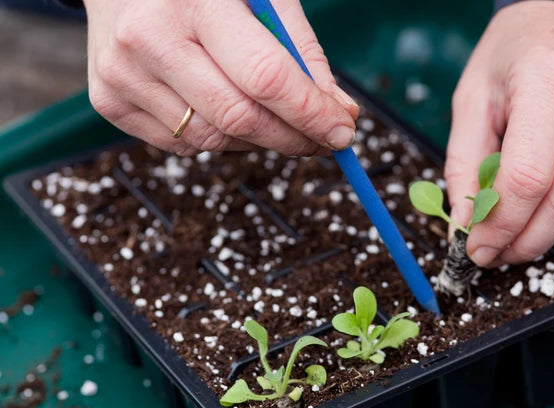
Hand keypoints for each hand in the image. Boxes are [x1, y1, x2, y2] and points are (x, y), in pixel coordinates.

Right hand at [83, 0, 358, 155]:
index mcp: (193, 1)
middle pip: (239, 118)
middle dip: (293, 138)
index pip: (265, 77)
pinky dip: (219, 137)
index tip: (342, 133)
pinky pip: (183, 144)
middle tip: (322, 139)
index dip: (311, 114)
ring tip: (275, 120)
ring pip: (212, 139)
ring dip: (258, 140)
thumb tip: (338, 111)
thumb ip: (299, 52)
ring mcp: (122, 74)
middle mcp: (149, 39)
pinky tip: (226, 110)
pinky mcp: (109, 101)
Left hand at [445, 1, 553, 266]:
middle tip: (497, 253)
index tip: (476, 249)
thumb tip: (465, 225)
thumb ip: (464, 163)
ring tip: (521, 227)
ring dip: (553, 232)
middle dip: (526, 242)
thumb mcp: (473, 97)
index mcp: (549, 82)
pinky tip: (553, 198)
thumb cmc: (517, 52)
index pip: (527, 178)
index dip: (499, 226)